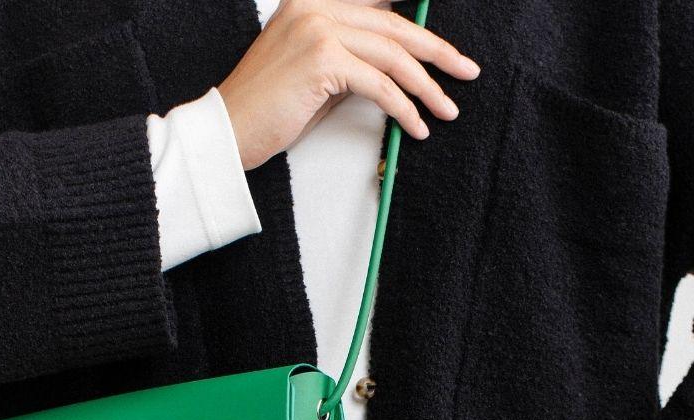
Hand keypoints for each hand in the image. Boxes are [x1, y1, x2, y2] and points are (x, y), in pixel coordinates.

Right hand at [217, 0, 480, 171]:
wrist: (228, 131)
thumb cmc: (269, 109)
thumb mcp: (316, 72)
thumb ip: (351, 57)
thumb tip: (397, 67)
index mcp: (313, 0)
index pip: (380, 5)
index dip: (416, 20)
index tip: (446, 45)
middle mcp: (316, 6)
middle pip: (394, 26)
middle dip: (437, 52)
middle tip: (465, 72)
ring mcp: (318, 28)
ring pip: (392, 56)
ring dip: (426, 87)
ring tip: (446, 110)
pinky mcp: (322, 60)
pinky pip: (379, 84)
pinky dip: (403, 108)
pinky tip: (416, 125)